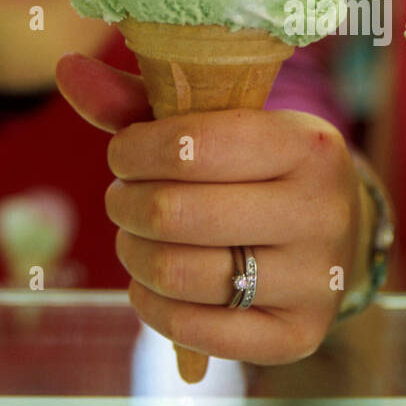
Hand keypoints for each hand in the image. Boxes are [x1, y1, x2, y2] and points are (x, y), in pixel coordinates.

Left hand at [57, 53, 363, 364]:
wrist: (338, 237)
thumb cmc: (260, 169)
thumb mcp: (221, 125)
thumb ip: (144, 102)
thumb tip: (67, 70)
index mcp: (309, 144)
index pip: (194, 146)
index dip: (135, 151)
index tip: (123, 156)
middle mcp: (322, 211)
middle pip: (175, 214)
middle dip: (125, 206)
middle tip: (123, 200)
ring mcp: (315, 279)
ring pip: (180, 275)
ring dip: (133, 256)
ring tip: (135, 241)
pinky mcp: (299, 335)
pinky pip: (195, 331)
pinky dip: (152, 308)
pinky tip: (150, 286)